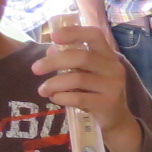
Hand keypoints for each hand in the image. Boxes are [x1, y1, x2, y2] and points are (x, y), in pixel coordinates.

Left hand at [35, 22, 141, 151]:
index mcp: (108, 56)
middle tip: (35, 69)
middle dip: (53, 62)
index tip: (53, 37)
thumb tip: (50, 51)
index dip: (74, 32)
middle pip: (81, 57)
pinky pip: (79, 98)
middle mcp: (114, 68)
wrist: (116, 118)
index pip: (95, 35)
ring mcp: (113, 86)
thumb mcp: (86, 72)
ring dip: (54, 84)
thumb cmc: (96, 91)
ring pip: (77, 79)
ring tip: (42, 90)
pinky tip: (56, 98)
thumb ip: (70, 60)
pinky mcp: (108, 103)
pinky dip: (62, 97)